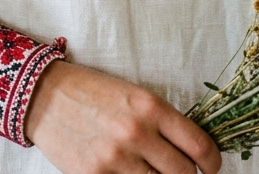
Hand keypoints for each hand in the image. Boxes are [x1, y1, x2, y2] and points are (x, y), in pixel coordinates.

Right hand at [24, 60, 221, 173]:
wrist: (45, 95)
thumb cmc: (92, 92)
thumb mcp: (132, 95)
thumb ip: (162, 121)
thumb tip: (193, 150)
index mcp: (150, 106)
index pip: (199, 145)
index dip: (213, 163)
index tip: (211, 168)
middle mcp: (136, 132)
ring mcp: (116, 158)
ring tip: (154, 172)